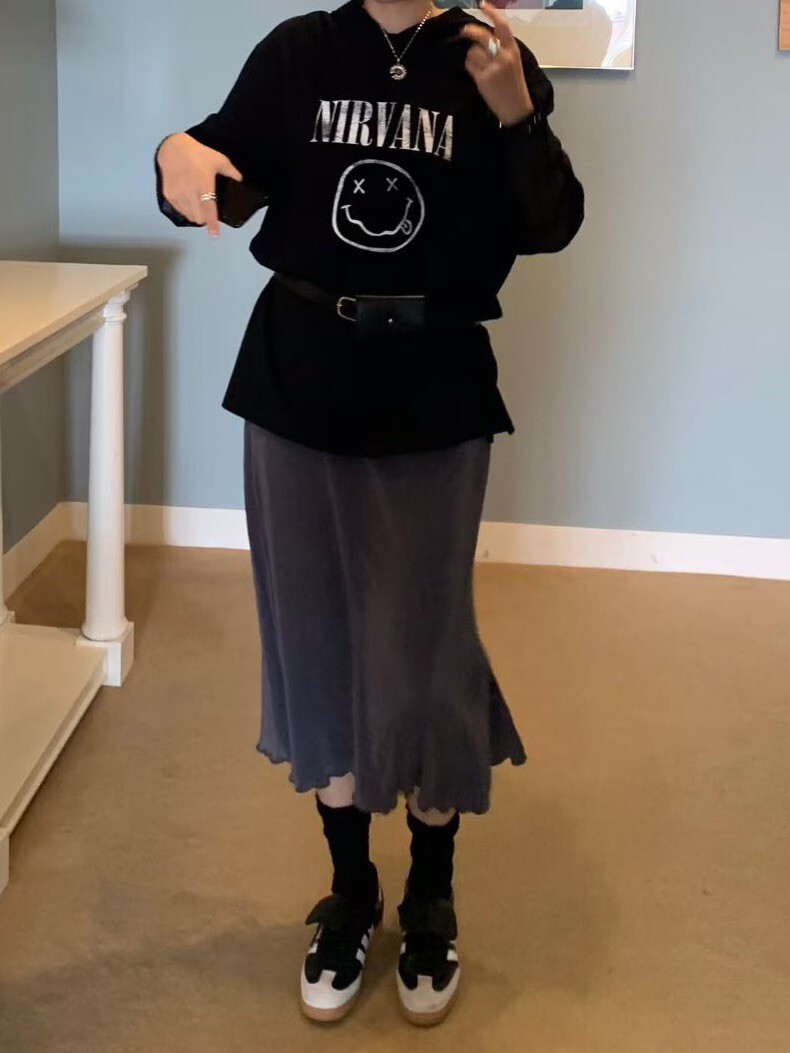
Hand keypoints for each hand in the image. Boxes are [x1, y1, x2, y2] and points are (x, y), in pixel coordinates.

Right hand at [157, 133, 242, 235]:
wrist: (173, 148)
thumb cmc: (199, 154)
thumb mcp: (218, 159)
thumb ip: (231, 172)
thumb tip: (240, 181)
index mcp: (203, 184)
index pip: (208, 208)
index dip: (212, 223)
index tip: (215, 234)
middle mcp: (189, 191)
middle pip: (198, 217)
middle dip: (205, 218)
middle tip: (207, 210)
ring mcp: (177, 194)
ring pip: (189, 215)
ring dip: (195, 215)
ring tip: (198, 205)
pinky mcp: (169, 194)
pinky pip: (180, 210)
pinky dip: (185, 210)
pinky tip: (188, 201)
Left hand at [457, 0, 534, 126]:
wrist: (516, 107)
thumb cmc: (514, 84)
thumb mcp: (514, 62)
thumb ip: (502, 48)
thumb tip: (485, 35)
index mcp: (512, 49)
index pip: (502, 25)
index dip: (491, 12)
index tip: (482, 3)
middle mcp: (503, 56)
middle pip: (482, 36)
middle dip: (470, 31)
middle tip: (464, 31)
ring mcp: (492, 68)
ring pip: (472, 51)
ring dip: (471, 55)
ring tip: (478, 64)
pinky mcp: (483, 79)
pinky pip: (469, 65)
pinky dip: (469, 66)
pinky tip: (476, 72)